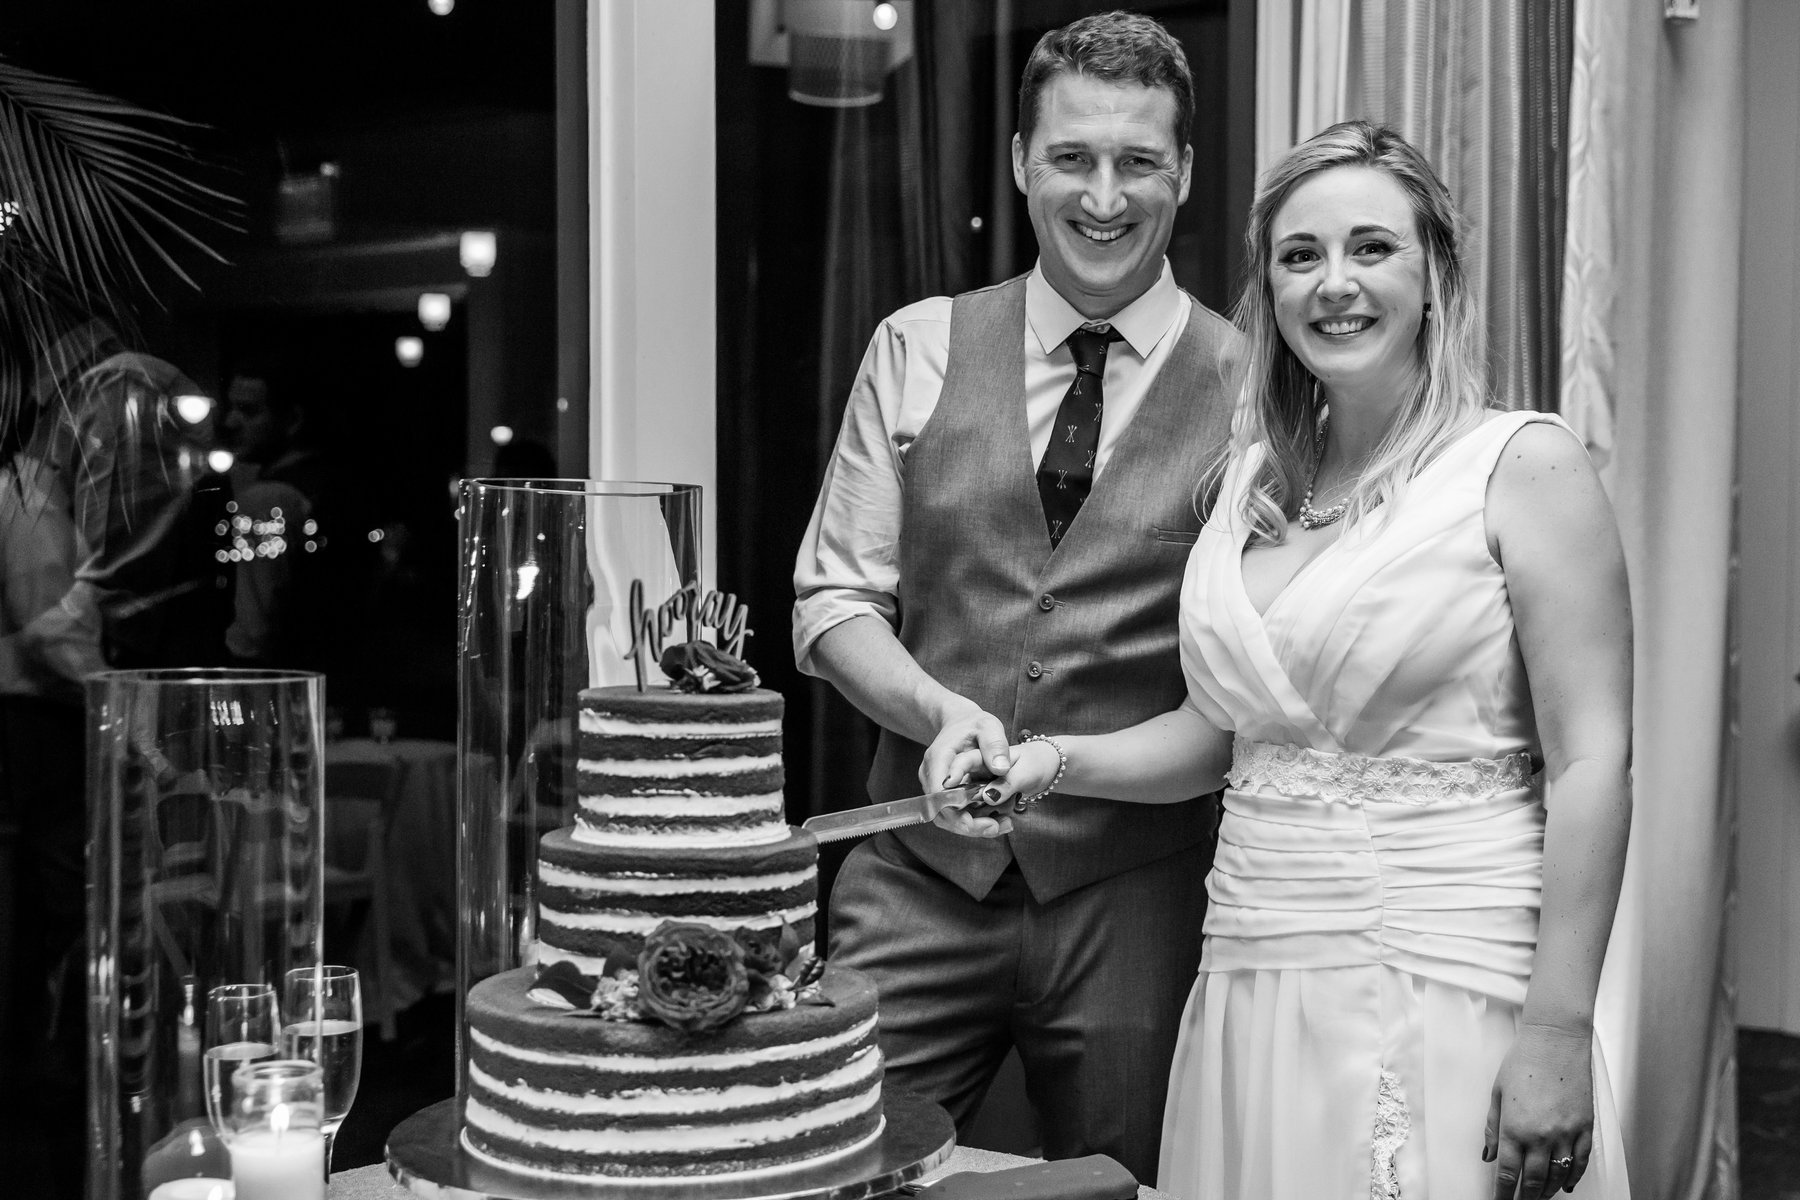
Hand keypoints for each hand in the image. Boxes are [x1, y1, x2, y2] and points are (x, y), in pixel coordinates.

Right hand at [919, 708, 1012, 838]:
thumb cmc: (974, 724)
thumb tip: (1001, 769)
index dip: (956, 812)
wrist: (960, 722)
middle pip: (940, 811)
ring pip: (945, 817)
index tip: (980, 821)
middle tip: (995, 827)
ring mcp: (932, 786)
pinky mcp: (940, 793)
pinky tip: (993, 820)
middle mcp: (930, 775)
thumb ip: (995, 745)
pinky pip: (950, 813)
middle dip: (966, 825)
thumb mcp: (989, 727)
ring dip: (970, 826)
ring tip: (999, 826)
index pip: (938, 793)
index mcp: (938, 758)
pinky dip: (970, 820)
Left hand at [1485, 1023, 1595, 1197]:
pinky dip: (1573, 1177)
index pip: (1508, 1174)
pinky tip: (1567, 1184)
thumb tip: (1490, 1155)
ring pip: (1559, 1175)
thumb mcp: (1497, 1094)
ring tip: (1540, 1195)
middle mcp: (1541, 1136)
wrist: (1555, 1041)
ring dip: (1549, 1190)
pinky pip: (1581, 1162)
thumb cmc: (1523, 1061)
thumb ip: (1493, 1128)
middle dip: (1526, 1196)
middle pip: (1534, 1180)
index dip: (1504, 1194)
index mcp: (1515, 1128)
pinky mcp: (1585, 1127)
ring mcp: (1566, 1133)